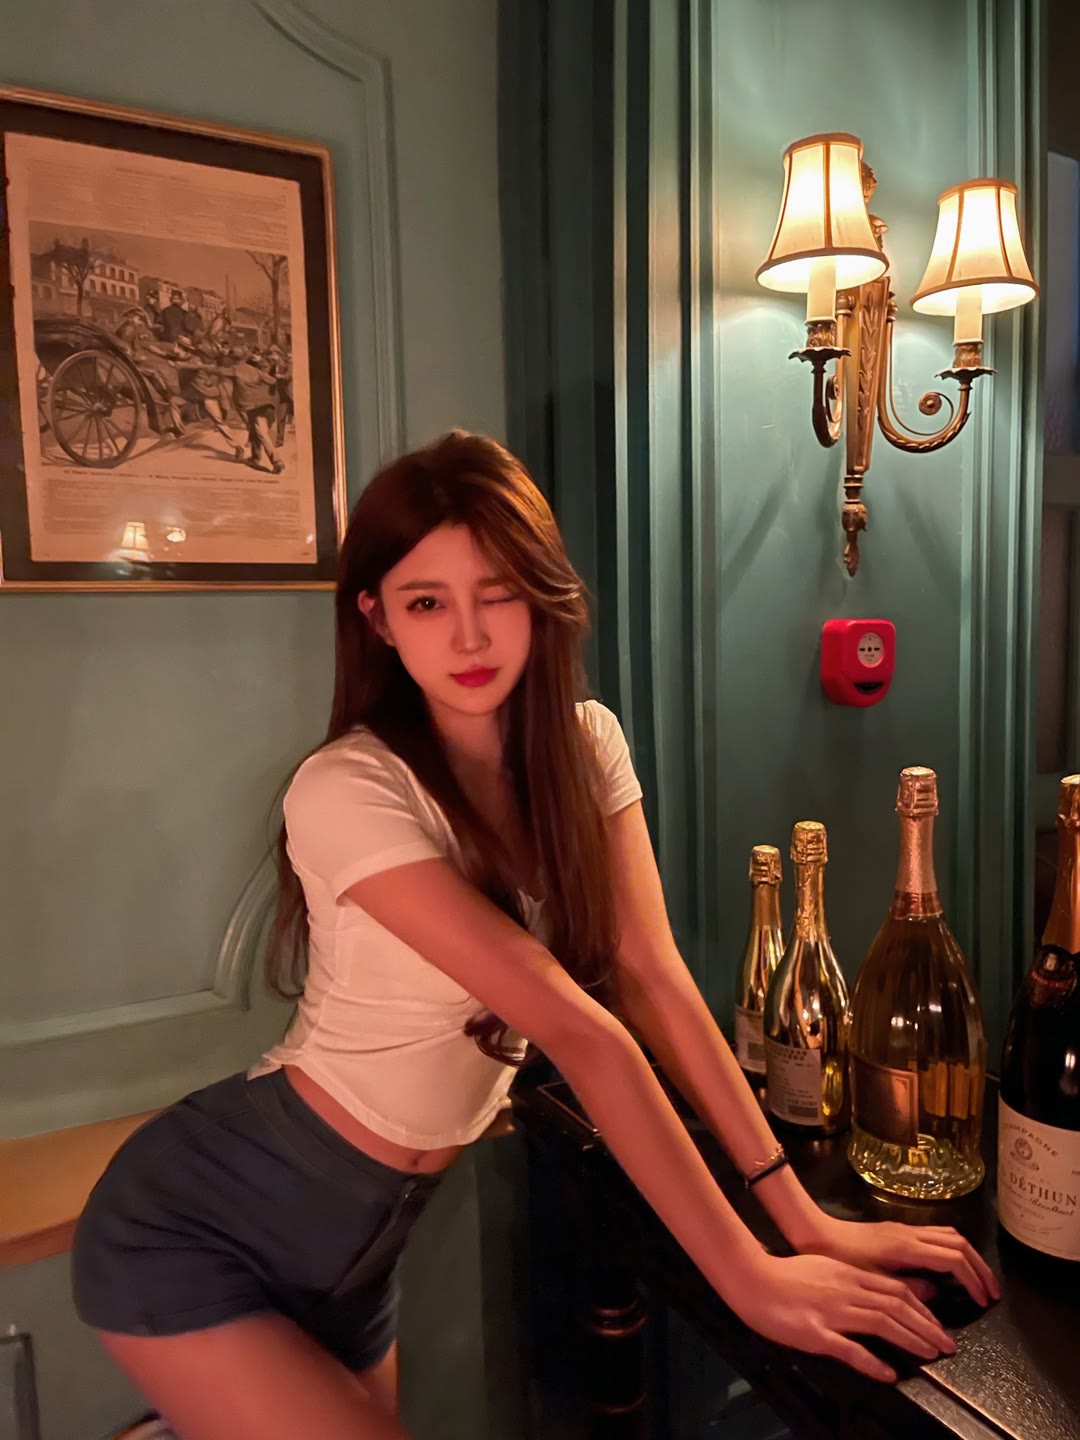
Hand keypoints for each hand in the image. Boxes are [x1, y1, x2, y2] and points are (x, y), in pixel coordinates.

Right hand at [731, 1252, 957, 1383]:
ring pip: (880, 1323)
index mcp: (848, 1274)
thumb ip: (858, 1277)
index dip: (922, 1309)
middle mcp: (845, 1290)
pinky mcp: (815, 1333)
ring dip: (910, 1339)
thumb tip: (887, 1287)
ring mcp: (830, 1311)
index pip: (895, 1289)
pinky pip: (848, 1349)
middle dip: (926, 1326)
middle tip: (947, 1345)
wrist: (751, 1277)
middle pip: (895, 1305)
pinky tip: (888, 1373)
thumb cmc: (787, 1275)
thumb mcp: (828, 1268)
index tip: (937, 1326)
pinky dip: (872, 1362)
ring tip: (930, 1355)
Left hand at [800, 1215, 999, 1307]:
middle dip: (979, 1266)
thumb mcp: (873, 1281)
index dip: (973, 1279)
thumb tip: (938, 1294)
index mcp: (907, 1246)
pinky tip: (950, 1269)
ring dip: (967, 1256)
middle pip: (958, 1241)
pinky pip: (935, 1236)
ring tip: (978, 1280)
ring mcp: (905, 1229)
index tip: (984, 1301)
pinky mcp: (898, 1231)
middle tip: (991, 1292)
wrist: (816, 1234)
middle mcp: (910, 1232)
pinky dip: (951, 1250)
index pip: (954, 1258)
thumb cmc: (841, 1259)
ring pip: (948, 1234)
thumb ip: (908, 1288)